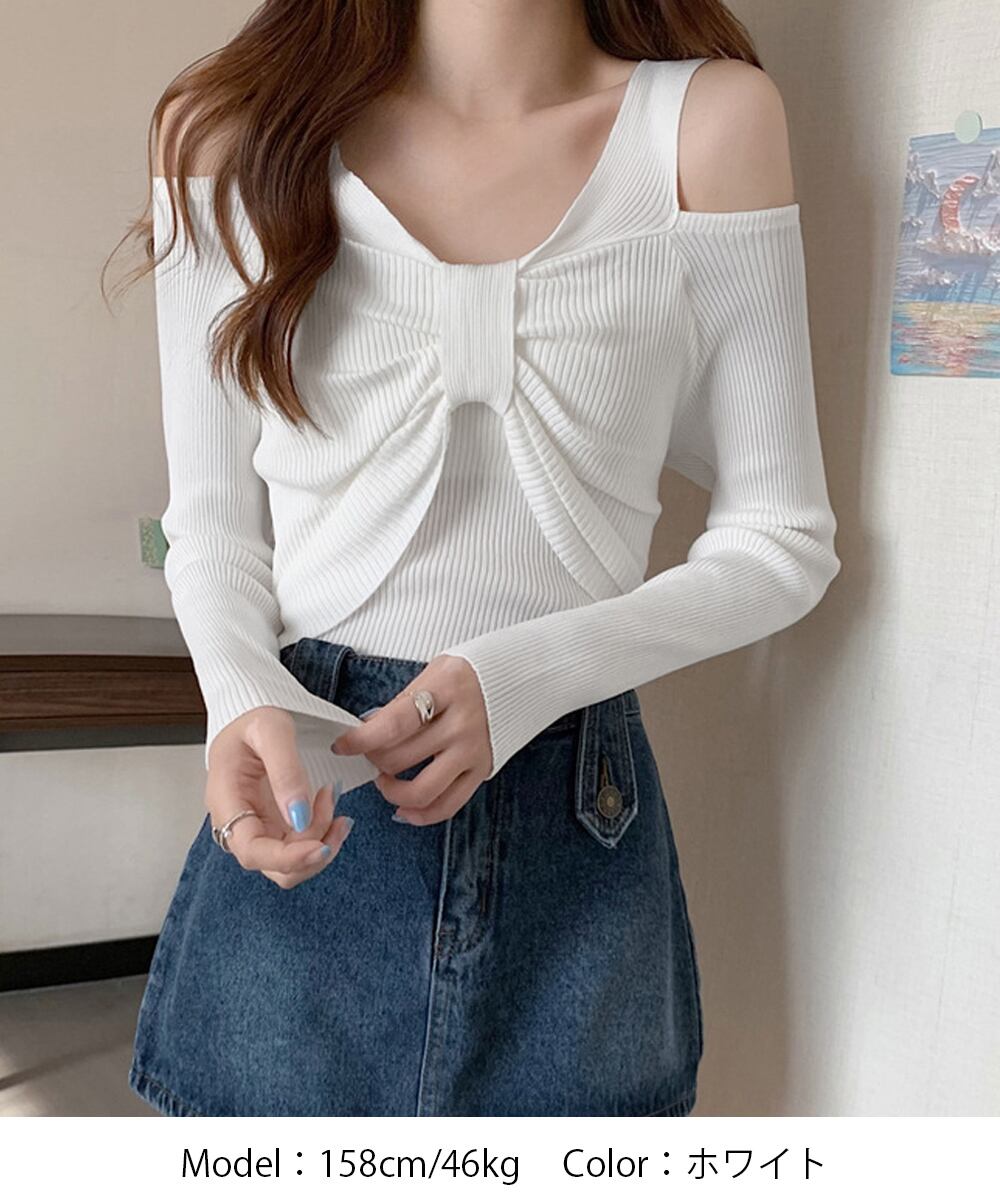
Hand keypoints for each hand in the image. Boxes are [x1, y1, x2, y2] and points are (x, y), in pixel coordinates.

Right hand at [207, 706, 354, 888]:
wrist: (251, 712)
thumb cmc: (253, 716)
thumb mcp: (271, 730)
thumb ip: (286, 771)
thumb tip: (300, 817)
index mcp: (227, 800)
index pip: (252, 851)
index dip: (287, 858)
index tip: (321, 846)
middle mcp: (238, 822)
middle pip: (274, 867)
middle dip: (312, 849)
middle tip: (334, 810)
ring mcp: (257, 826)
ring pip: (290, 863)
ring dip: (321, 843)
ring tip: (334, 801)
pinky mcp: (274, 824)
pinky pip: (299, 846)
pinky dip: (321, 835)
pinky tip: (333, 810)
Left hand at [330, 654, 491, 826]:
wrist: (519, 679)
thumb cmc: (467, 674)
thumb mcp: (434, 672)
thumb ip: (404, 702)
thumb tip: (368, 731)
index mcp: (446, 689)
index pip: (395, 722)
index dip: (362, 739)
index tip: (343, 745)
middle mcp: (461, 723)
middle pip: (402, 757)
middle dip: (373, 760)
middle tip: (368, 753)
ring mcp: (473, 750)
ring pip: (421, 790)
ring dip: (391, 791)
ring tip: (384, 780)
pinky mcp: (482, 770)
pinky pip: (448, 804)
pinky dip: (421, 814)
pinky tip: (403, 809)